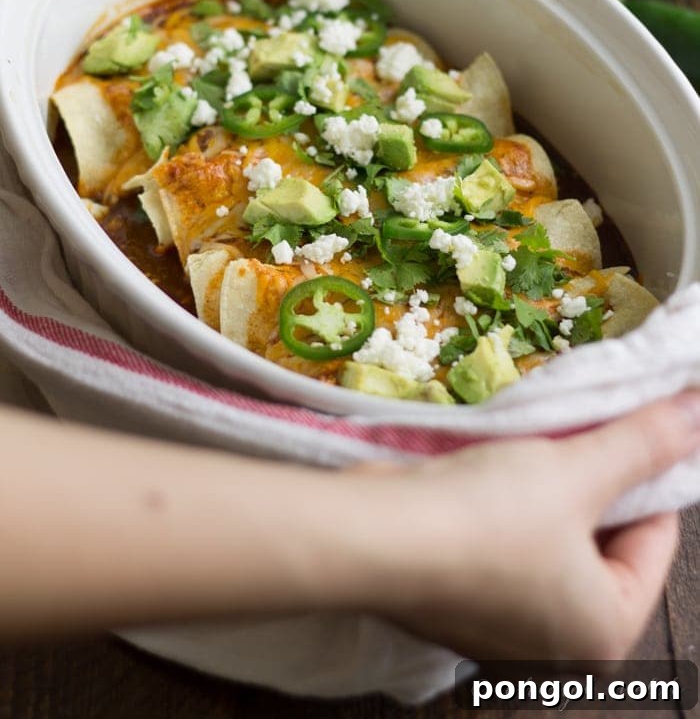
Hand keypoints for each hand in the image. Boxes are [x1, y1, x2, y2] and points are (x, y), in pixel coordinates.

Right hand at [359, 391, 699, 662]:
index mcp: (606, 634)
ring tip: (525, 454)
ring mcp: (503, 635)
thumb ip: (642, 443)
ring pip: (550, 543)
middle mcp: (560, 651)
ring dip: (544, 493)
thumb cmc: (486, 517)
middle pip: (601, 543)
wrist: (371, 536)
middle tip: (568, 437)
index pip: (654, 538)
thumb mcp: (575, 470)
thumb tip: (698, 413)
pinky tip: (483, 480)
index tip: (619, 426)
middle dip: (587, 483)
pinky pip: (504, 552)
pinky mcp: (458, 609)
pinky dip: (502, 513)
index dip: (641, 473)